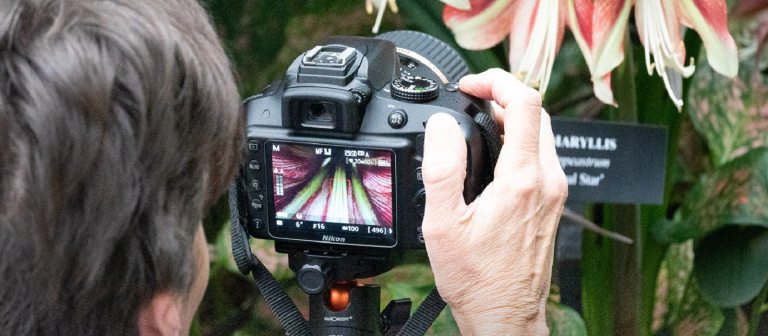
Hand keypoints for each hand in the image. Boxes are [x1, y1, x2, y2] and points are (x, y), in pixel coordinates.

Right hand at [421, 69, 566, 334]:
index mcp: (522, 179)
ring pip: (542, 135)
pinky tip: (491, 159)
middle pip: (537, 113)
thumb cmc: (477, 278)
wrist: (505, 315)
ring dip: (511, 120)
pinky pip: (541, 157)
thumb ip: (443, 167)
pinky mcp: (552, 204)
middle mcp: (548, 181)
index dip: (496, 81)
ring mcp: (555, 193)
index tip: (469, 86)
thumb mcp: (443, 224)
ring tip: (476, 126)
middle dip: (503, 97)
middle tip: (470, 103)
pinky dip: (518, 144)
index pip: (526, 103)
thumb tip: (442, 124)